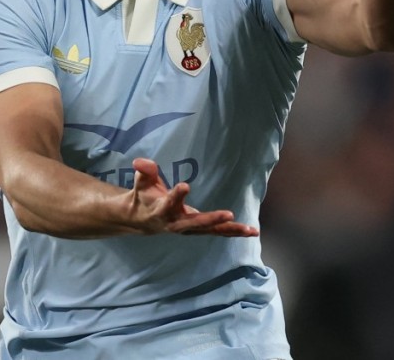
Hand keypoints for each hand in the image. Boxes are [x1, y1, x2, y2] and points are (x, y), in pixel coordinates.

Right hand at [125, 158, 258, 236]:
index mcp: (162, 209)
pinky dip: (234, 232)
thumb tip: (141, 162)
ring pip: (212, 231)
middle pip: (196, 223)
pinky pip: (218, 232)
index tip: (184, 186)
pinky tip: (252, 231)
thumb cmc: (145, 196)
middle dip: (212, 219)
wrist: (142, 220)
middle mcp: (177, 222)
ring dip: (231, 230)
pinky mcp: (199, 230)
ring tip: (251, 230)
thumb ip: (144, 171)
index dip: (177, 195)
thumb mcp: (142, 182)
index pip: (170, 202)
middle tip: (229, 214)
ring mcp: (190, 228)